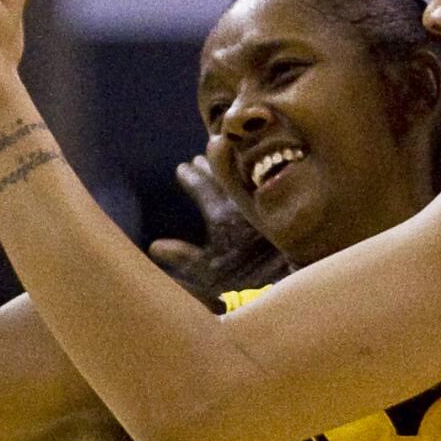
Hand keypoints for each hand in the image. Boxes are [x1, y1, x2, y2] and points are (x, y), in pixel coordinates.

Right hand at [147, 155, 281, 306]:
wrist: (285, 281)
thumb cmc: (244, 282)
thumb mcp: (208, 274)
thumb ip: (183, 257)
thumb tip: (154, 246)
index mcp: (221, 217)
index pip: (201, 187)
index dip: (189, 177)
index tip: (181, 168)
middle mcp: (242, 204)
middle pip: (222, 175)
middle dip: (207, 166)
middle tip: (196, 159)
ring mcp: (263, 202)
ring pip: (244, 173)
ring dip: (229, 165)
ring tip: (218, 159)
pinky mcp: (282, 204)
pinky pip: (263, 180)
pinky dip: (251, 173)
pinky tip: (248, 173)